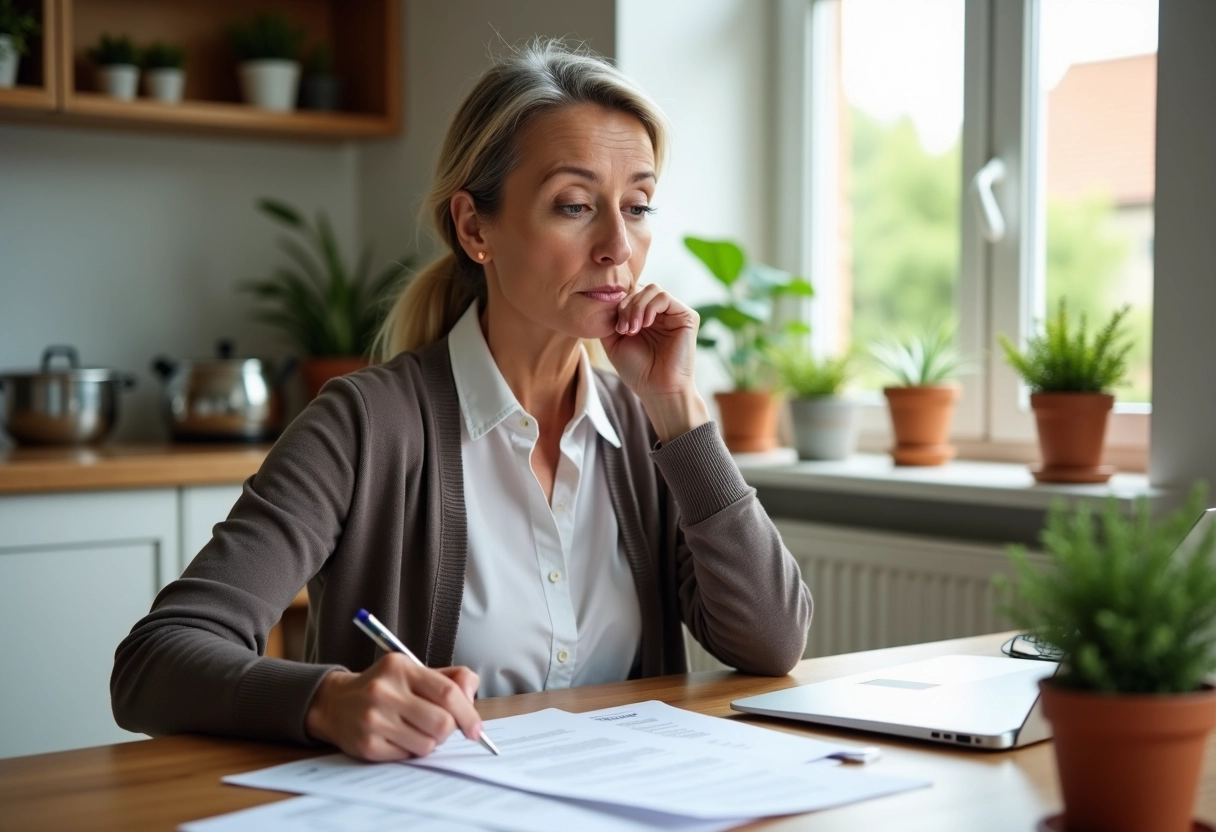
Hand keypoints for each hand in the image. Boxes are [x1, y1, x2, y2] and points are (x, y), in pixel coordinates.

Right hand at [305, 655, 482, 760]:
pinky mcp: (367, 745)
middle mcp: (385, 691)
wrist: (335, 703)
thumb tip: (471, 697)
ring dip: (429, 742)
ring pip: (427, 744)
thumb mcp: (414, 672)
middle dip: (449, 730)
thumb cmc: (384, 687)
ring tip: (416, 730)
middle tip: (440, 726)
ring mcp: (373, 719)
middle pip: (442, 723)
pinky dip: (410, 751)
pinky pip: (407, 757)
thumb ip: (449, 679)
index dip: (468, 713)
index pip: (447, 692)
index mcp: (401, 667)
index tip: (475, 729)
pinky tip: (398, 738)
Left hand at [600, 283, 708, 441]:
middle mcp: (661, 314)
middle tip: (623, 330)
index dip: (619, 305)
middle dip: (626, 306)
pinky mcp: (687, 317)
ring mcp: (674, 314)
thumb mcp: (614, 341)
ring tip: (633, 329)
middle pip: (640, 289)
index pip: (630, 294)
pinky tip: (646, 324)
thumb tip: (608, 297)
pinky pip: (664, 297)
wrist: (657, 390)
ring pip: (652, 289)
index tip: (615, 329)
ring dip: (637, 307)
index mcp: (645, 317)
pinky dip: (650, 307)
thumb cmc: (638, 371)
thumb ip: (610, 318)